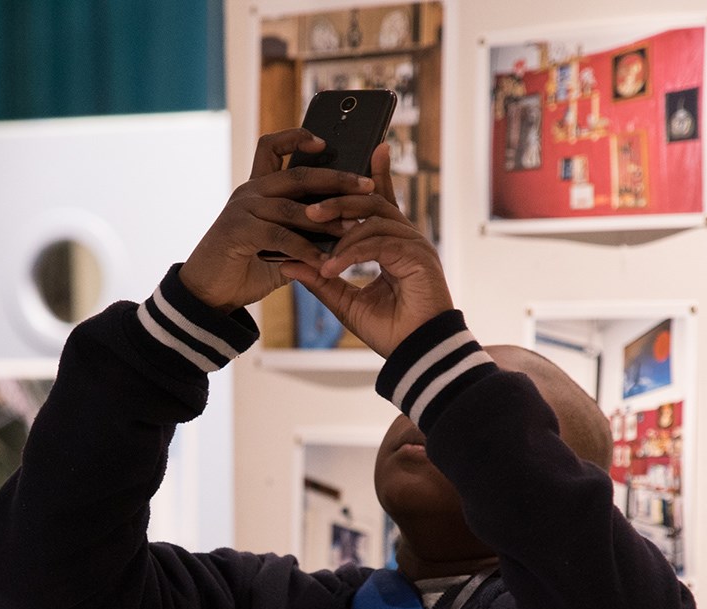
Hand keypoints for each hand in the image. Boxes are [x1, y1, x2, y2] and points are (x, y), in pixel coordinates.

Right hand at [179, 128, 374, 313]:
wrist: (208, 292)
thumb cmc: (245, 267)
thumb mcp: (280, 245)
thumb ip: (303, 232)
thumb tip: (343, 226)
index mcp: (258, 188)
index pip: (273, 146)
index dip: (297, 137)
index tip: (326, 141)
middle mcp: (249, 191)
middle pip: (298, 174)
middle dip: (336, 179)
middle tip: (367, 186)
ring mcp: (242, 209)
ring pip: (292, 206)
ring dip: (327, 218)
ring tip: (354, 229)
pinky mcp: (238, 231)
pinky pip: (280, 236)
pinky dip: (305, 249)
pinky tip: (324, 261)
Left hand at [280, 144, 453, 357]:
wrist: (416, 355)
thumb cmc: (389, 331)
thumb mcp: (345, 302)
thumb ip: (321, 280)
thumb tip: (288, 263)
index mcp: (394, 244)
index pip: (379, 203)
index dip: (371, 177)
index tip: (359, 154)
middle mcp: (408, 239)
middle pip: (373, 201)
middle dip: (339, 199)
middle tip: (309, 207)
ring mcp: (416, 245)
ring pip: (374, 217)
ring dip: (340, 227)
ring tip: (312, 232)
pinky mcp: (418, 256)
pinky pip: (378, 242)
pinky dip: (351, 252)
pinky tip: (331, 266)